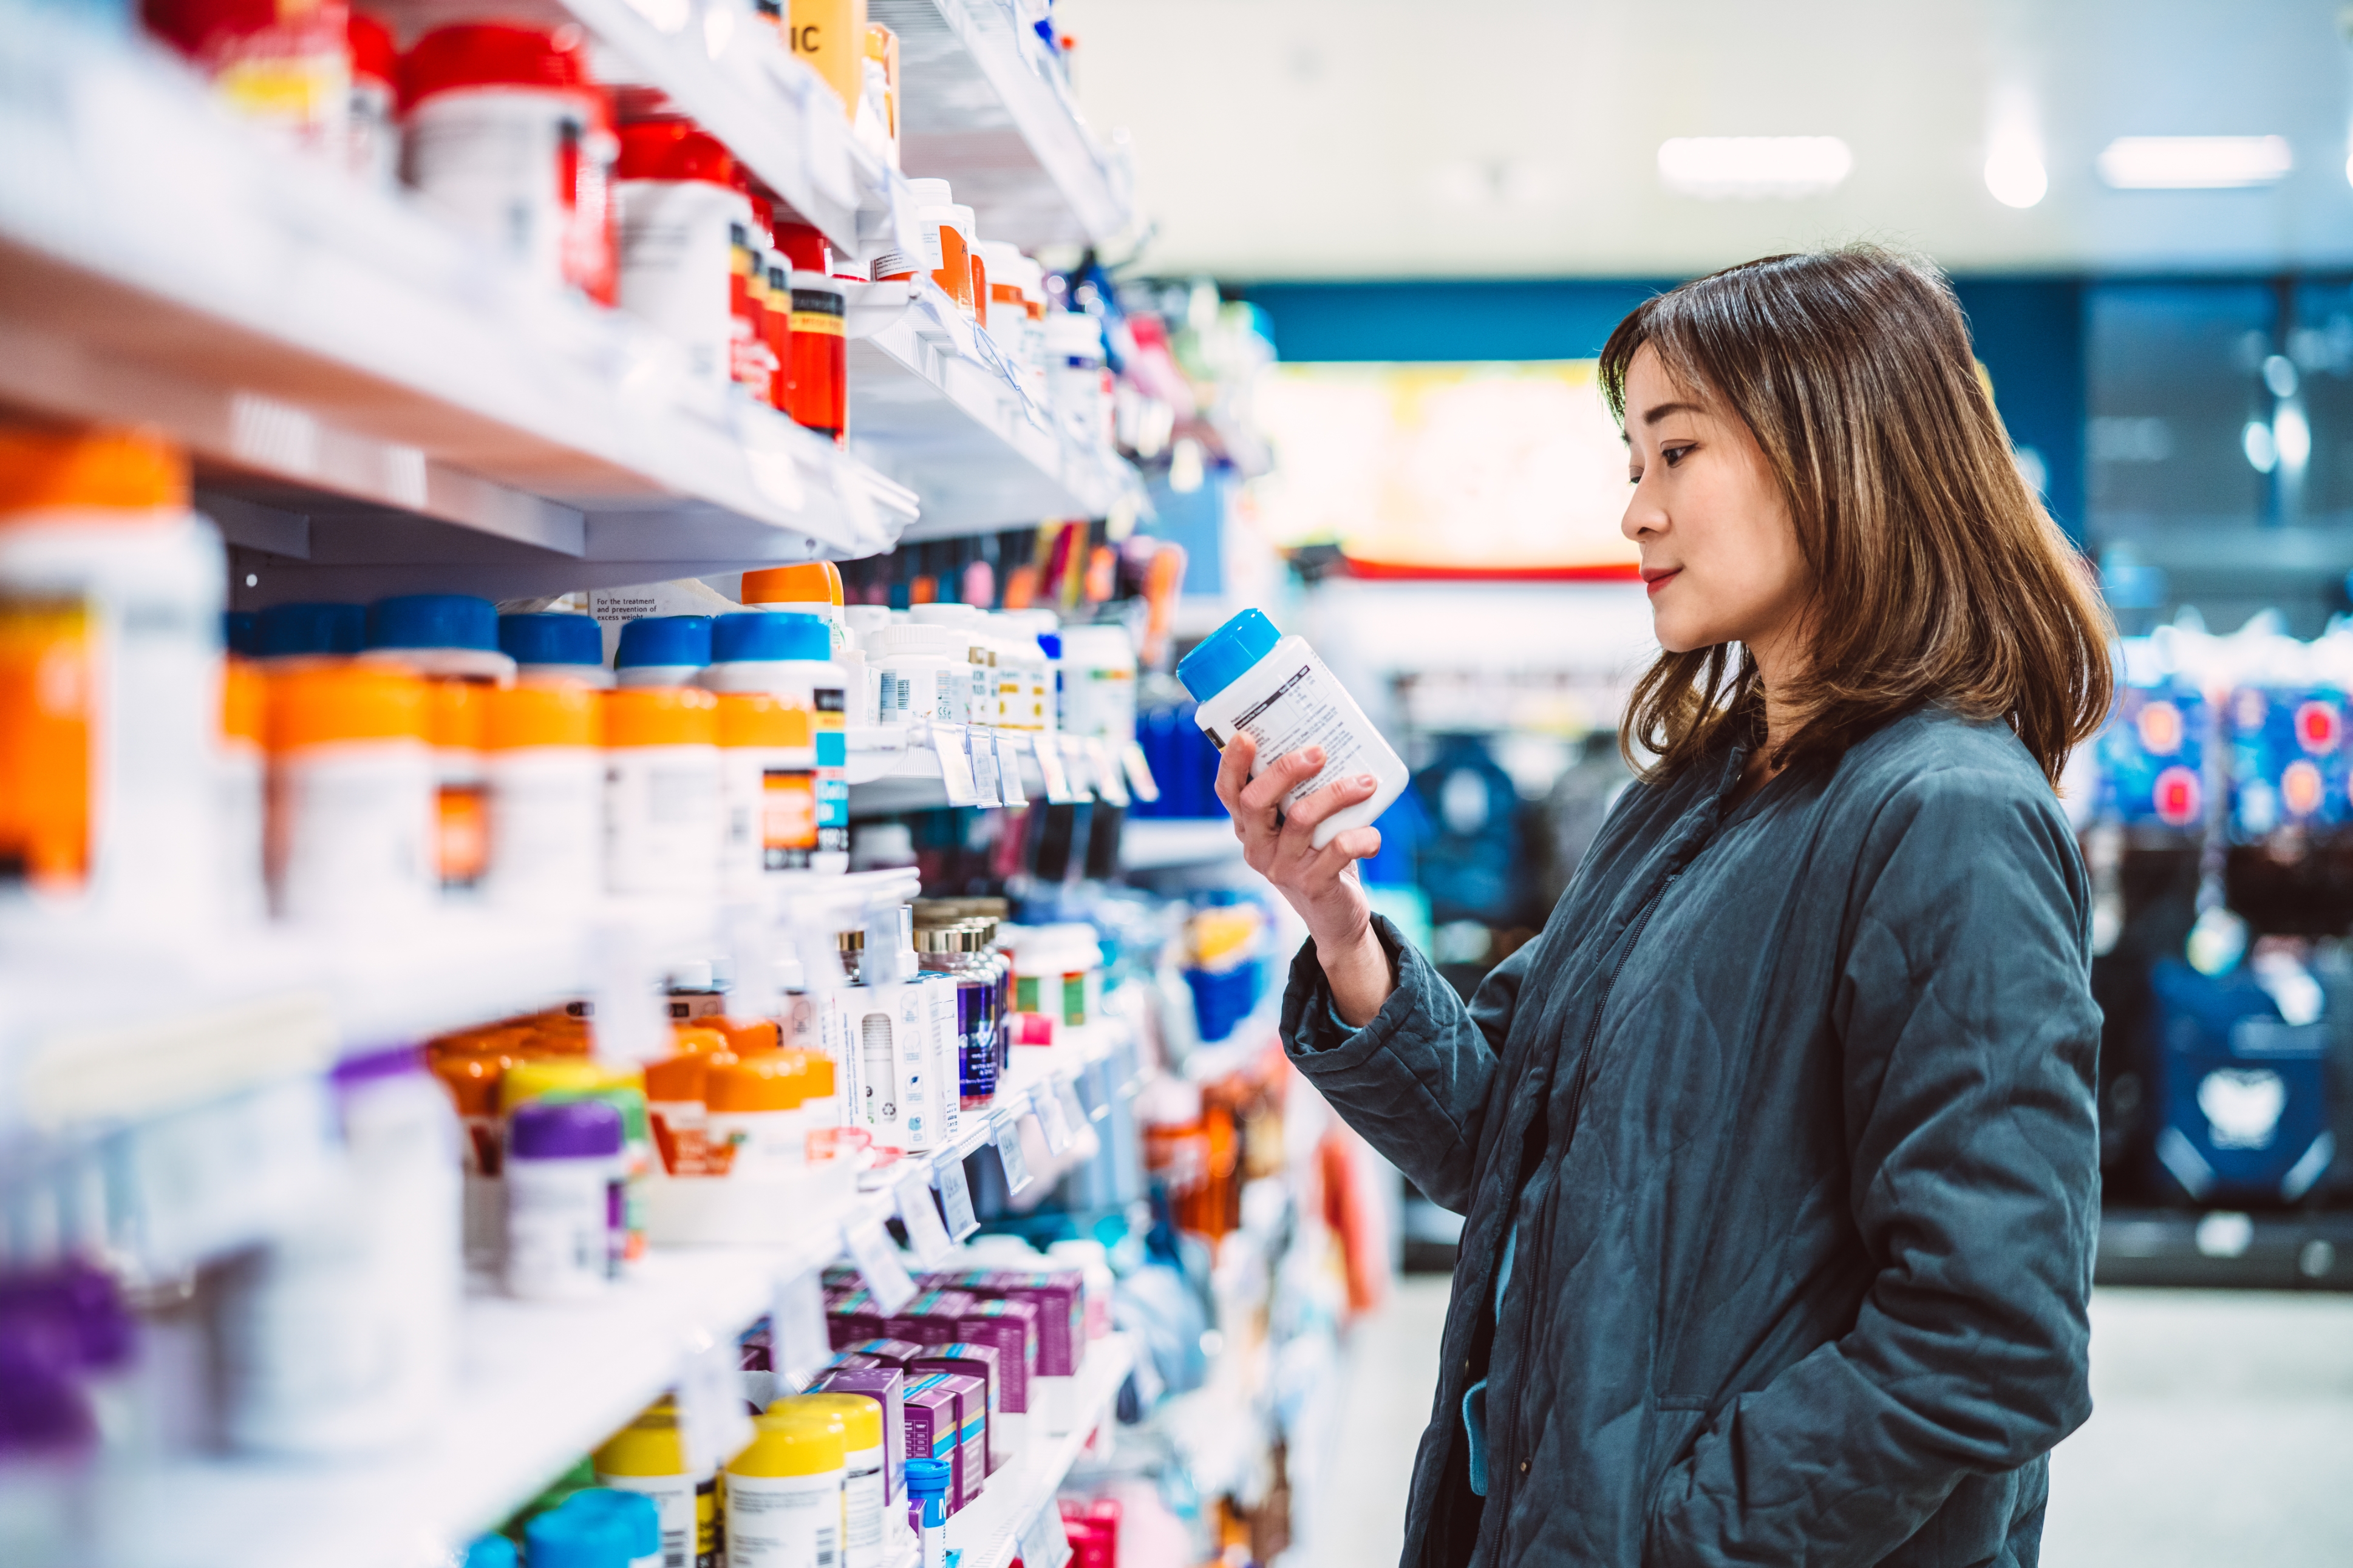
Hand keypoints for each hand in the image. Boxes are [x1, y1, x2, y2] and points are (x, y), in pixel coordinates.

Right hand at [1214, 734, 1394, 1025]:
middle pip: (1256, 801)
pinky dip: (1362, 836)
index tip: (1247, 736)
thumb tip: (1329, 743)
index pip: (1228, 792)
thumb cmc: (1319, 855)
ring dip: (1338, 793)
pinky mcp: (1312, 884)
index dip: (1232, 764)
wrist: (1334, 916)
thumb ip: (1302, 794)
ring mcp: (1283, 868)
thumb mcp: (1301, 826)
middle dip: (1286, 770)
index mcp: (1250, 827)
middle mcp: (1258, 847)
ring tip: (1366, 782)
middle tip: (1318, 752)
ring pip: (1302, 819)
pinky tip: (1374, 835)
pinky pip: (1338, 850)